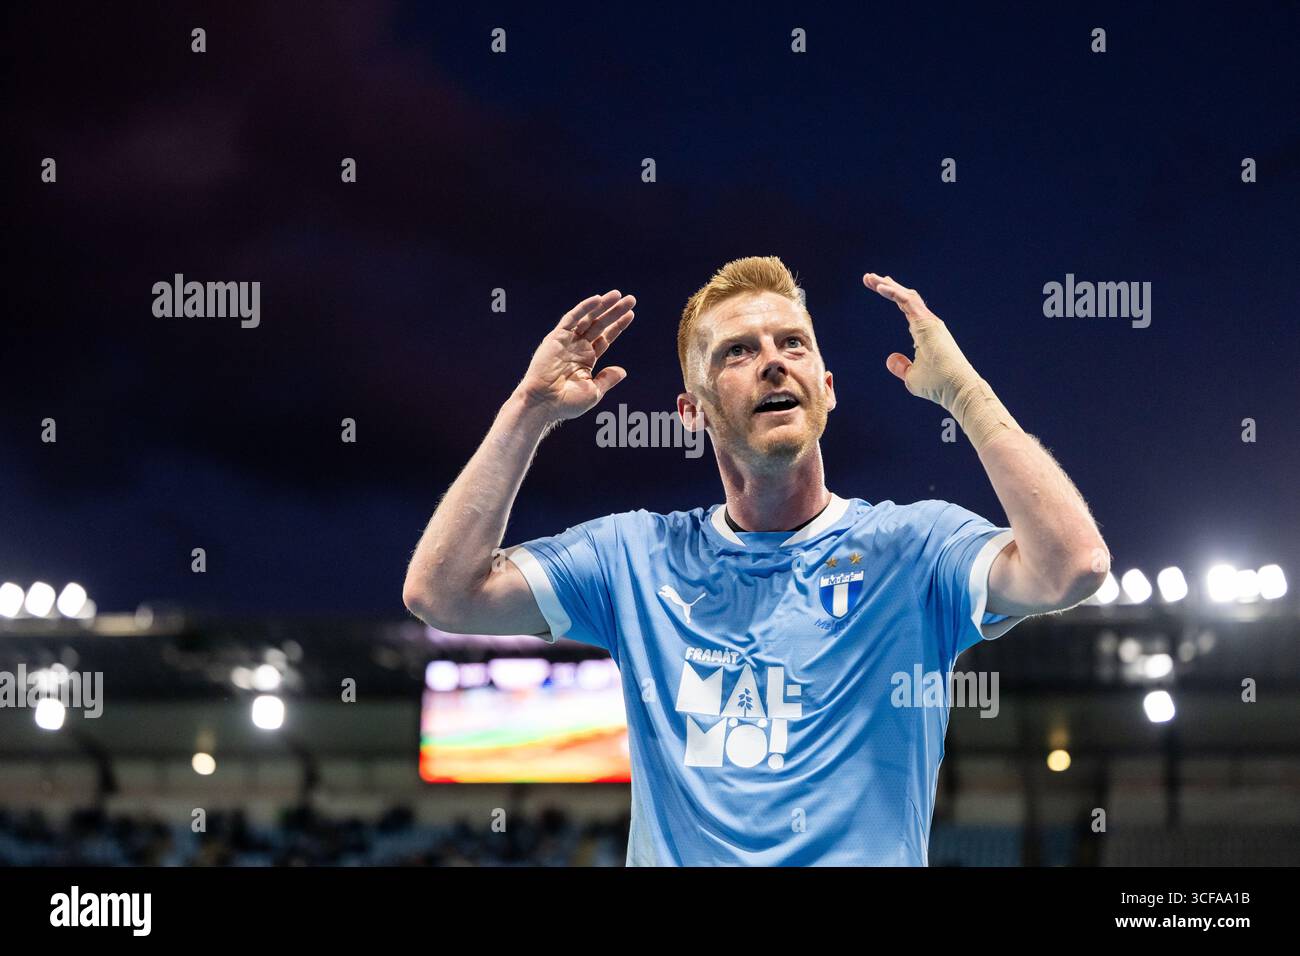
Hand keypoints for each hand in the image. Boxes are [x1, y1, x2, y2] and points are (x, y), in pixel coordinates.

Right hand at [515, 290, 635, 420]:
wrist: (545, 403)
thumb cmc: (567, 402)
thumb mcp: (594, 391)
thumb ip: (608, 379)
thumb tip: (623, 371)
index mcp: (586, 360)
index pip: (605, 338)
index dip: (617, 326)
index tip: (630, 314)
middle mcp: (577, 348)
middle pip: (599, 325)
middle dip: (615, 312)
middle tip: (631, 299)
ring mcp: (567, 341)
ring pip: (588, 318)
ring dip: (603, 306)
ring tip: (618, 295)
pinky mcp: (556, 337)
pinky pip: (572, 318)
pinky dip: (584, 308)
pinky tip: (598, 299)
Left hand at [863, 272, 977, 409]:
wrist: (956, 389)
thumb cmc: (938, 386)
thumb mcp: (911, 377)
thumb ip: (901, 366)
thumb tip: (890, 358)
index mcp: (923, 332)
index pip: (905, 308)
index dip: (891, 295)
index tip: (875, 287)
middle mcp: (927, 323)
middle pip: (904, 298)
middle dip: (886, 286)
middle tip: (869, 277)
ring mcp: (929, 321)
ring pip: (906, 296)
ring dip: (887, 286)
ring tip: (870, 278)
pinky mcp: (928, 323)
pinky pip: (908, 302)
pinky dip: (894, 293)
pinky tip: (879, 287)